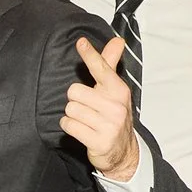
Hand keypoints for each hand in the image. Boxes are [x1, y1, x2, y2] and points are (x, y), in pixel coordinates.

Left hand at [61, 36, 138, 179]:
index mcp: (119, 90)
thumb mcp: (114, 91)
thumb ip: (110, 65)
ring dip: (73, 115)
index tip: (81, 42)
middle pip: (74, 91)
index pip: (101, 68)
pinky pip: (68, 125)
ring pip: (70, 109)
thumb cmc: (113, 115)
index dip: (90, 55)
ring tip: (86, 120)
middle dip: (75, 100)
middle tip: (87, 108)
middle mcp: (116, 106)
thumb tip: (117, 40)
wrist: (122, 151)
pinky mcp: (98, 141)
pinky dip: (70, 127)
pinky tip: (81, 130)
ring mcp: (109, 124)